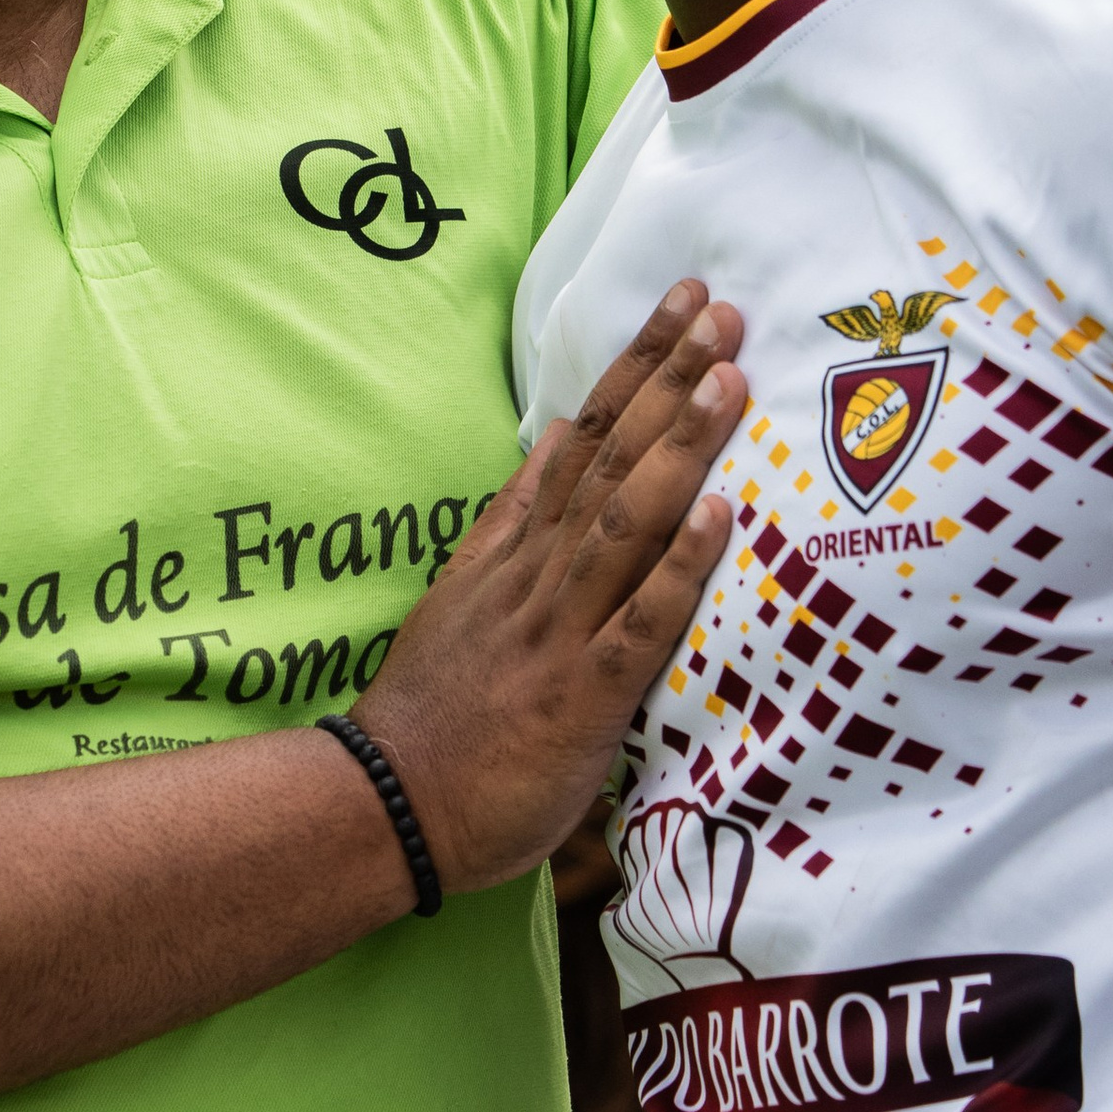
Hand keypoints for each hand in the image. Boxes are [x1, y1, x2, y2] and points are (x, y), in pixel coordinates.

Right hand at [361, 281, 742, 891]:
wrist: (385, 803)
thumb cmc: (434, 721)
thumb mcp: (465, 605)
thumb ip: (515, 540)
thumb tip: (564, 464)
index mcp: (511, 551)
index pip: (580, 439)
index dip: (633, 369)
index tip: (678, 309)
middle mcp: (535, 574)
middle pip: (609, 458)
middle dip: (667, 379)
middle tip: (717, 310)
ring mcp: (556, 630)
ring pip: (626, 520)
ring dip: (680, 447)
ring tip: (727, 380)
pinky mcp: (578, 695)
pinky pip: (638, 622)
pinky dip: (679, 566)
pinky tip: (721, 516)